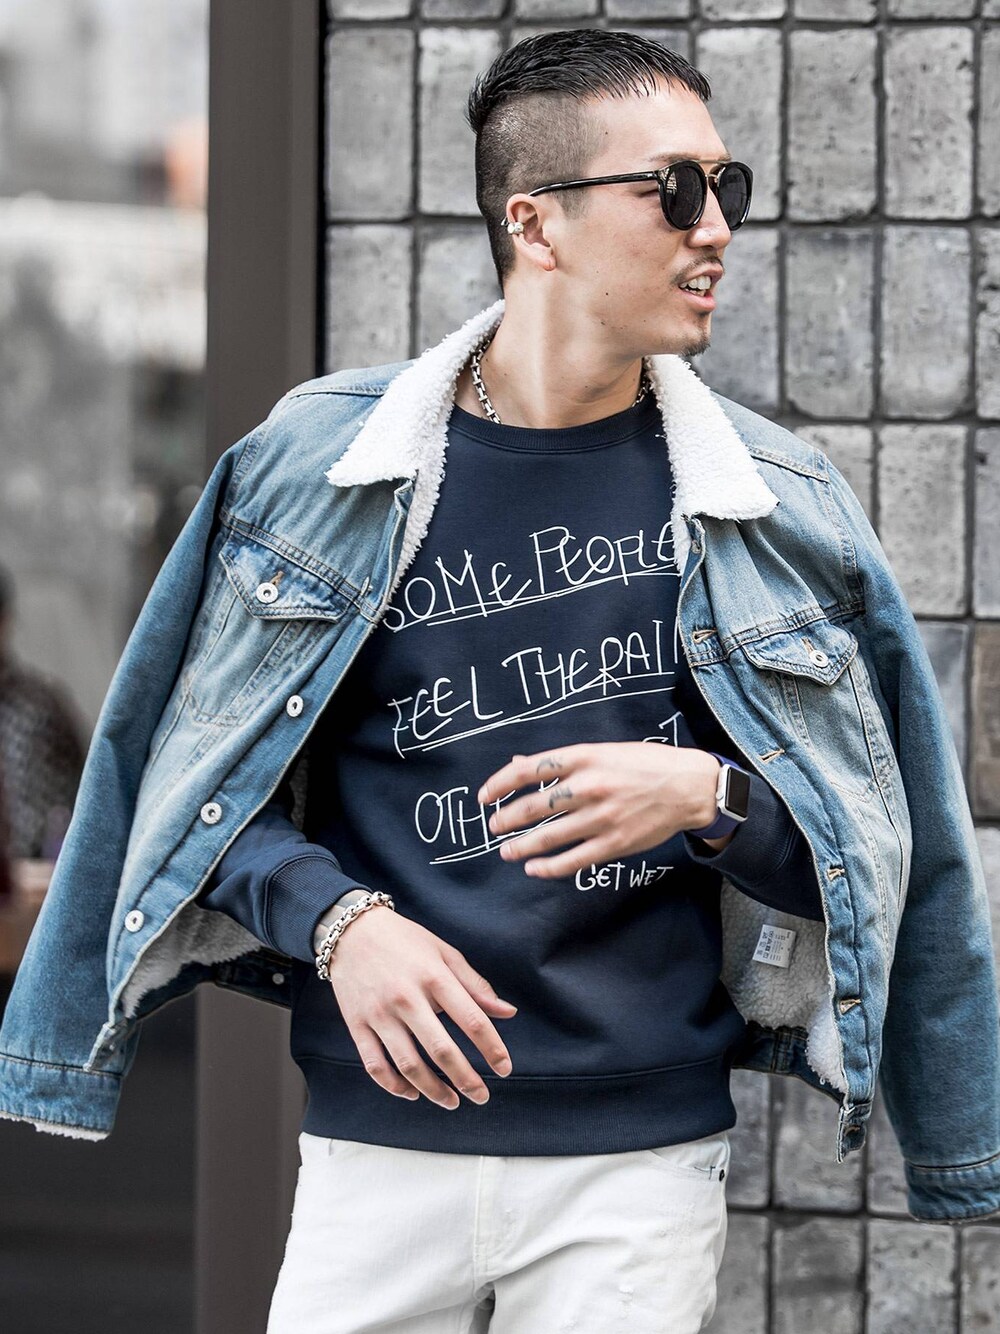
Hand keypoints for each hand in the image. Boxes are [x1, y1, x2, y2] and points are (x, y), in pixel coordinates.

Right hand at [326, 907, 516, 1109]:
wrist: (352, 931)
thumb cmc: (405, 941)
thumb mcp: (444, 953)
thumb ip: (476, 985)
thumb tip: (508, 1013)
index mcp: (434, 976)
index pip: (472, 1020)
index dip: (492, 1048)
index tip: (504, 1068)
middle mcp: (407, 997)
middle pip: (441, 1050)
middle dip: (466, 1079)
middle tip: (482, 1097)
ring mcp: (379, 1013)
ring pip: (408, 1064)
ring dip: (433, 1090)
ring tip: (452, 1102)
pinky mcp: (356, 1024)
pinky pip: (375, 1065)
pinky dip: (394, 1086)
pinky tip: (412, 1093)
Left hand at [477, 743, 729, 879]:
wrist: (690, 786)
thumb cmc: (644, 764)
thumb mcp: (603, 751)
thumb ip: (562, 761)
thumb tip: (520, 764)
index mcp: (585, 757)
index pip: (530, 770)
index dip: (500, 783)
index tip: (484, 796)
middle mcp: (590, 786)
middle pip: (535, 806)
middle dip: (507, 819)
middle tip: (493, 827)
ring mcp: (602, 817)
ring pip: (550, 836)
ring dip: (521, 846)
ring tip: (506, 851)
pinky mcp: (615, 843)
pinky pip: (574, 859)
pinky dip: (550, 867)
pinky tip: (534, 868)